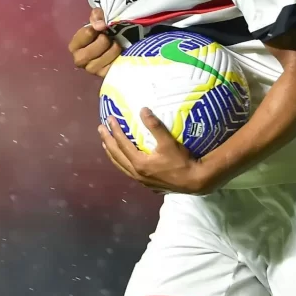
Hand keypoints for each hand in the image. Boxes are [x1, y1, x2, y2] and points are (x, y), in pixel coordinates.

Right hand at [68, 7, 121, 76]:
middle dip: (103, 42)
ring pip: (100, 61)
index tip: (101, 27)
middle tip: (108, 38)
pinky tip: (119, 54)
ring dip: (112, 50)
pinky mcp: (102, 75)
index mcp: (75, 45)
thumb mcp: (99, 17)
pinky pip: (109, 68)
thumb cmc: (103, 30)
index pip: (85, 34)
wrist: (117, 40)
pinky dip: (116, 58)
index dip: (95, 30)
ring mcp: (91, 69)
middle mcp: (79, 59)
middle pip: (89, 52)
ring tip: (115, 45)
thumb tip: (101, 26)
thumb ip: (96, 16)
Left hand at [99, 108, 214, 194]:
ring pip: (121, 166)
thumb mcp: (168, 142)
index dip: (115, 130)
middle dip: (107, 141)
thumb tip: (143, 110)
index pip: (122, 144)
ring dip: (113, 154)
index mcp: (139, 163)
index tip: (109, 119)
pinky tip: (124, 161)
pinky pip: (129, 172)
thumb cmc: (181, 161)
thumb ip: (155, 126)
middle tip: (101, 129)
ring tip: (106, 145)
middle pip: (116, 156)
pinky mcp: (148, 185)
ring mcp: (141, 181)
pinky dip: (122, 163)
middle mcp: (136, 173)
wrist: (194, 181)